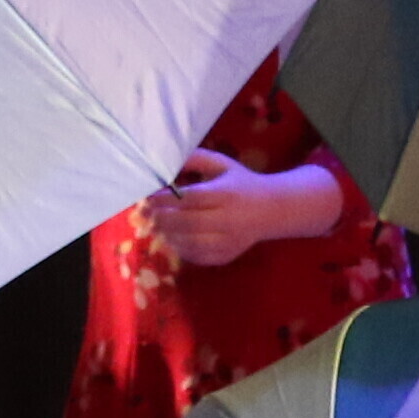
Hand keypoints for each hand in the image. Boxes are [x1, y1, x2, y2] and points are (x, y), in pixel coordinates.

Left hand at [144, 152, 344, 267]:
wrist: (272, 210)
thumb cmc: (241, 183)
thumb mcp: (222, 165)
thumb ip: (195, 160)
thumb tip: (166, 161)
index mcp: (226, 194)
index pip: (190, 199)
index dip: (165, 199)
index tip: (147, 197)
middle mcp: (228, 220)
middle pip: (187, 223)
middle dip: (161, 219)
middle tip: (146, 214)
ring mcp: (229, 241)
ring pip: (190, 243)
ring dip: (167, 235)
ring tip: (157, 226)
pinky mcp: (227, 255)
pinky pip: (197, 256)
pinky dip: (180, 249)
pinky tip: (173, 238)